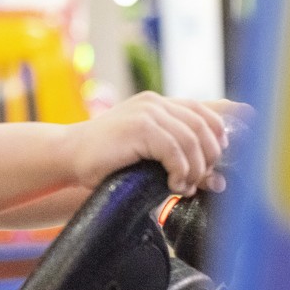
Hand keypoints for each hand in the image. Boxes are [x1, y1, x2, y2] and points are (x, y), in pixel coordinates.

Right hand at [65, 91, 252, 195]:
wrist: (68, 156)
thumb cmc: (105, 159)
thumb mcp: (146, 154)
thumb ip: (177, 156)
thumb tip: (218, 179)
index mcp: (156, 103)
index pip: (204, 110)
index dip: (221, 132)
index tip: (221, 157)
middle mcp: (154, 103)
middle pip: (204, 127)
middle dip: (208, 159)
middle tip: (197, 181)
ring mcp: (146, 112)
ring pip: (192, 140)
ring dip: (194, 170)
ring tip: (182, 187)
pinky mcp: (139, 127)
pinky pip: (175, 151)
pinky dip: (180, 172)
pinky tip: (172, 185)